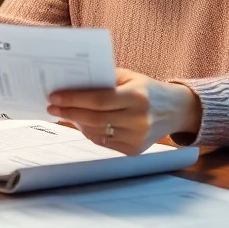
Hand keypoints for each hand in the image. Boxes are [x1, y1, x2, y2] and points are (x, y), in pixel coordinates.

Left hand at [47, 68, 201, 154]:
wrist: (176, 110)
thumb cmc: (147, 90)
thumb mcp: (129, 77)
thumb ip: (103, 79)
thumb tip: (70, 84)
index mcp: (138, 96)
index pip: (99, 99)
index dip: (74, 99)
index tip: (54, 96)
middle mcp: (139, 119)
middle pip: (95, 118)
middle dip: (69, 112)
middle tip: (52, 106)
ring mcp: (137, 137)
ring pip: (96, 132)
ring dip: (76, 122)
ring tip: (64, 113)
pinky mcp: (134, 150)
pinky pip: (103, 142)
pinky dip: (89, 132)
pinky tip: (82, 123)